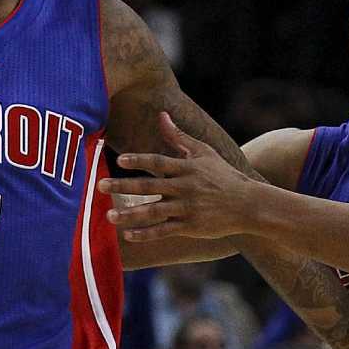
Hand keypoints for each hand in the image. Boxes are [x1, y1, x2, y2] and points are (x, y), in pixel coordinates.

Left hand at [100, 112, 262, 242]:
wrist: (248, 205)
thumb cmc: (223, 175)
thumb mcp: (204, 152)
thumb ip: (179, 136)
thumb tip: (162, 114)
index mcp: (187, 168)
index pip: (159, 162)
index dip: (140, 160)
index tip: (121, 160)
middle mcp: (185, 187)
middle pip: (150, 185)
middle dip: (124, 185)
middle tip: (100, 185)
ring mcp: (187, 209)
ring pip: (154, 211)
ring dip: (130, 213)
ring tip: (109, 215)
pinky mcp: (190, 227)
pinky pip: (164, 231)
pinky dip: (146, 233)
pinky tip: (128, 234)